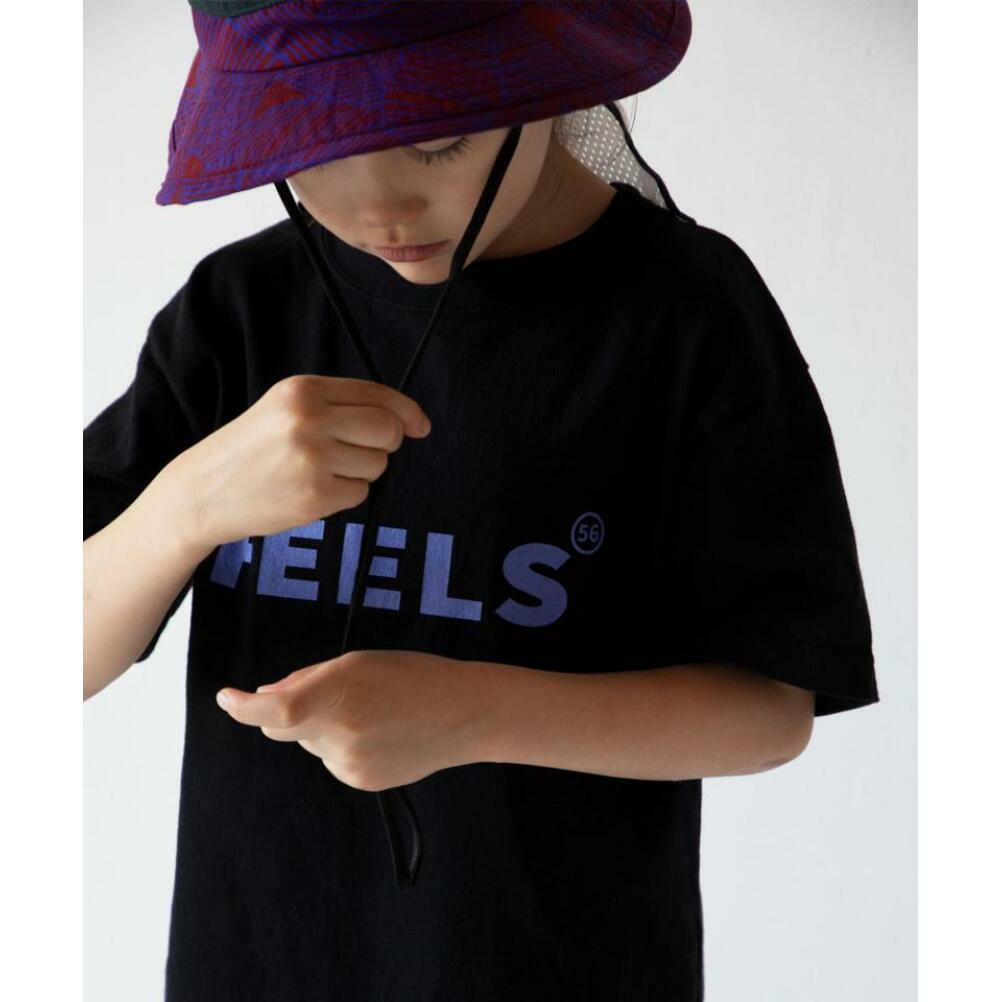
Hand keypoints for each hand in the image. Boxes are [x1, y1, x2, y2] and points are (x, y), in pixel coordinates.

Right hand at [171, 375, 431, 551]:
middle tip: (354, 453)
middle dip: (384, 444)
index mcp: (302, 390)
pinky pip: (360, 494)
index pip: (376, 395)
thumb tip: (406, 422)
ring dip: (358, 472)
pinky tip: (310, 491)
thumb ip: (340, 406)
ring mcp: (312, 458)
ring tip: (317, 472)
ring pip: (376, 465)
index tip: (420, 425)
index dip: (406, 412)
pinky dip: (343, 496)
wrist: (203, 491)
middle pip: (387, 430)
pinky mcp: (315, 495)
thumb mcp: (286, 409)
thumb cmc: (253, 449)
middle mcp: (309, 419)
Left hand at [214, 650, 490, 790]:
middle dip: (288, 712)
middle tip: (330, 691)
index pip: (273, 712)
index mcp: (337, 696)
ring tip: (371, 711)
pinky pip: (332, 760)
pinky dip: (343, 745)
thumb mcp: (357, 662)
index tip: (228, 698)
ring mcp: (348, 764)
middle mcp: (338, 735)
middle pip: (282, 727)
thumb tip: (266, 697)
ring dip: (323, 727)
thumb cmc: (412, 677)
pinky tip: (379, 733)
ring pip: (310, 743)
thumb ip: (307, 680)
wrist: (462, 715)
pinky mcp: (360, 781)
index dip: (242, 708)